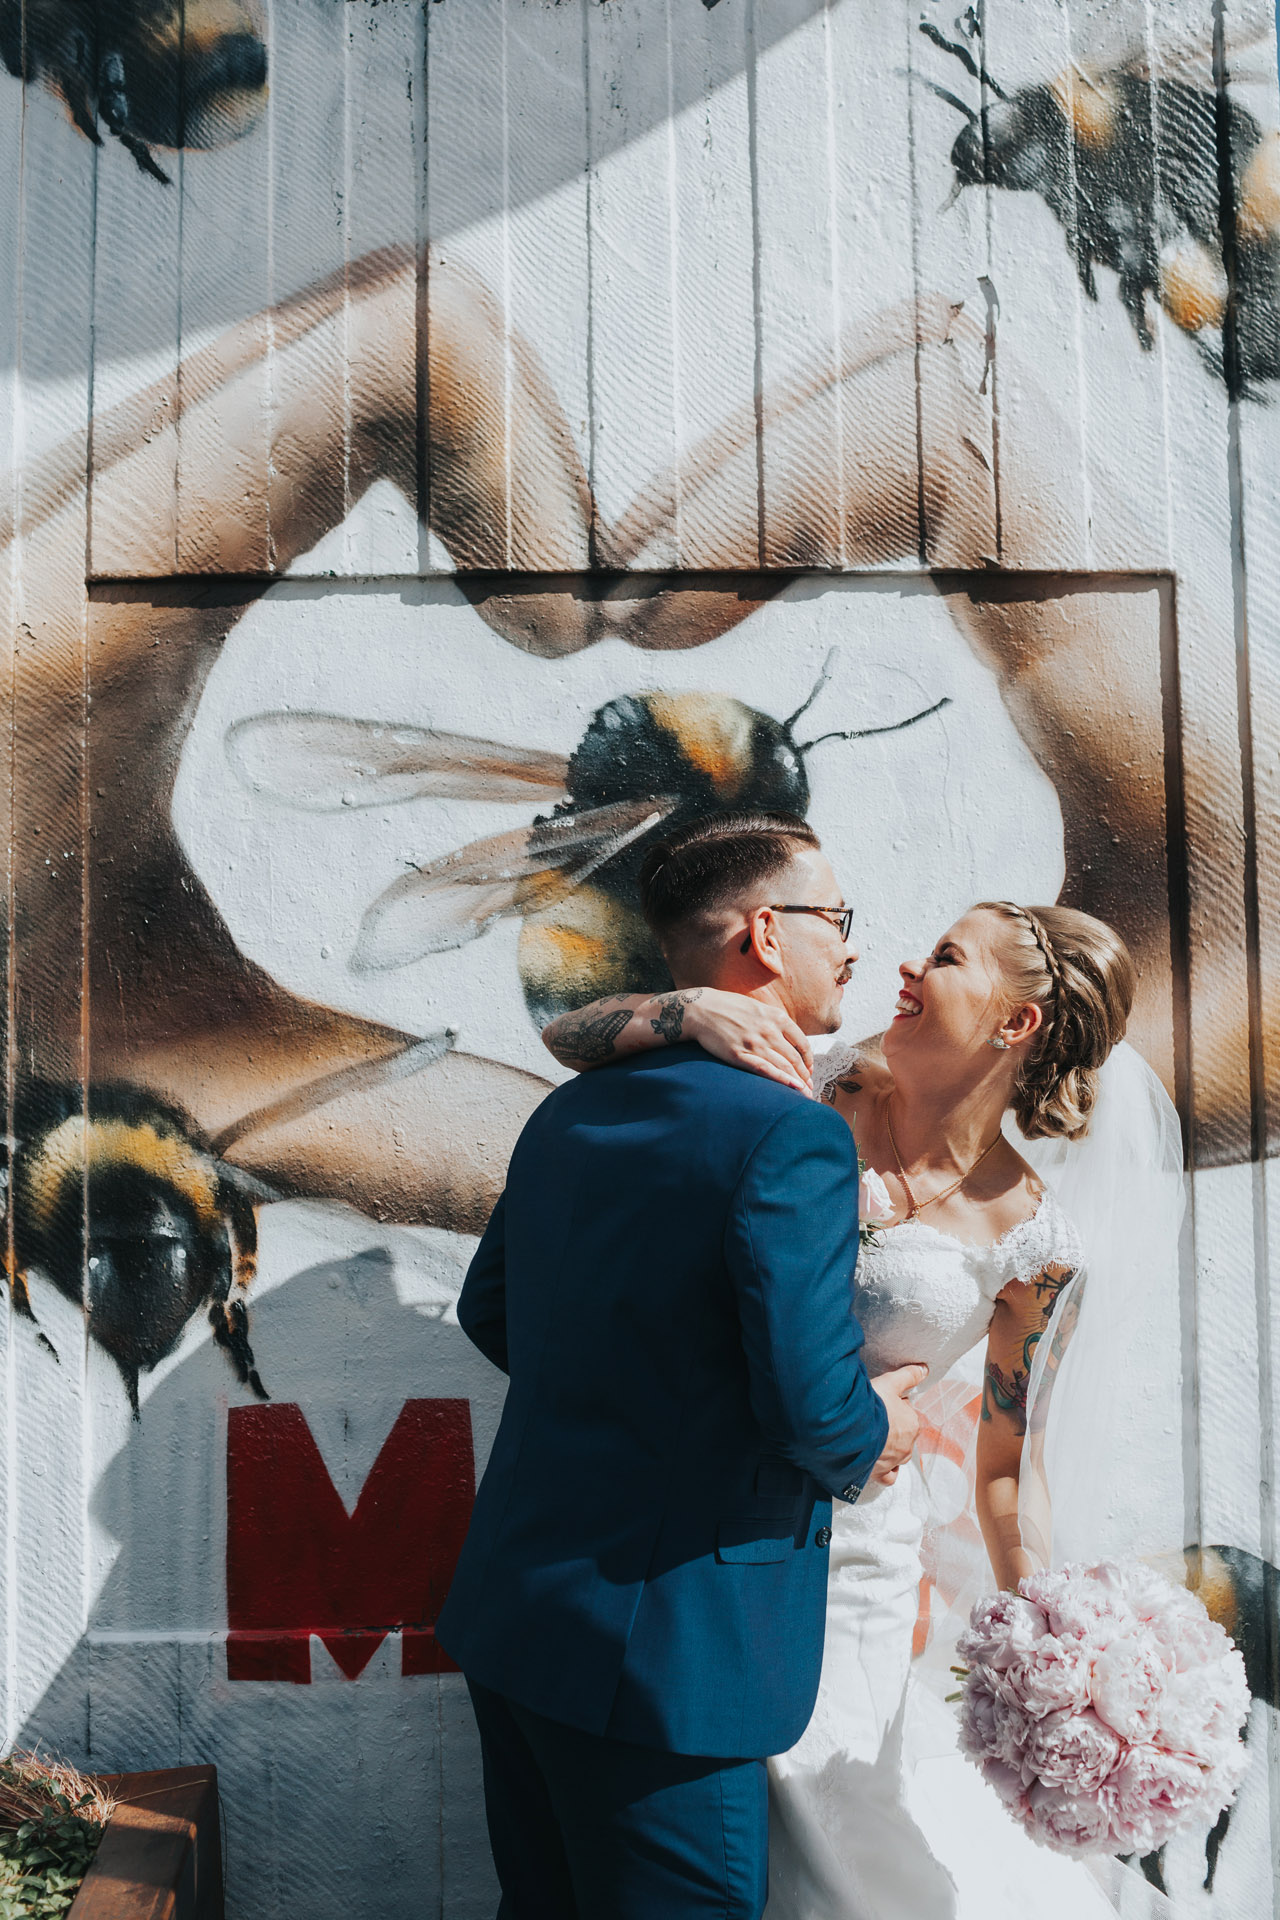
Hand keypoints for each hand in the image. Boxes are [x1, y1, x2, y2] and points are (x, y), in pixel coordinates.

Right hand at [683, 989, 813, 1093]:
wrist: (701, 1009)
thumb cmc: (729, 1007)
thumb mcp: (758, 1008)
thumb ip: (775, 1022)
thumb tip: (790, 1039)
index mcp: (776, 1017)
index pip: (801, 1043)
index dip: (808, 1059)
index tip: (809, 1070)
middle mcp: (768, 1030)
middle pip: (794, 1058)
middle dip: (805, 1076)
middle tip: (810, 1088)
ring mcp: (754, 1043)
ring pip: (783, 1066)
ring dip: (797, 1082)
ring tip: (804, 1094)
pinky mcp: (739, 1055)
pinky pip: (765, 1070)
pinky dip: (781, 1080)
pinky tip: (792, 1087)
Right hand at [869, 1363, 927, 1484]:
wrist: (851, 1430)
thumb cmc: (871, 1405)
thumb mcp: (890, 1382)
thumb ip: (909, 1375)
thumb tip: (925, 1369)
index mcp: (912, 1423)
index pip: (907, 1413)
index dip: (893, 1405)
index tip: (879, 1401)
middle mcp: (908, 1445)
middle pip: (902, 1433)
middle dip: (891, 1426)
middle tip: (872, 1417)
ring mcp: (895, 1461)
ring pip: (898, 1455)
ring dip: (889, 1447)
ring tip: (872, 1437)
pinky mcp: (880, 1473)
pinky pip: (889, 1476)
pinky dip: (887, 1470)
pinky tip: (878, 1462)